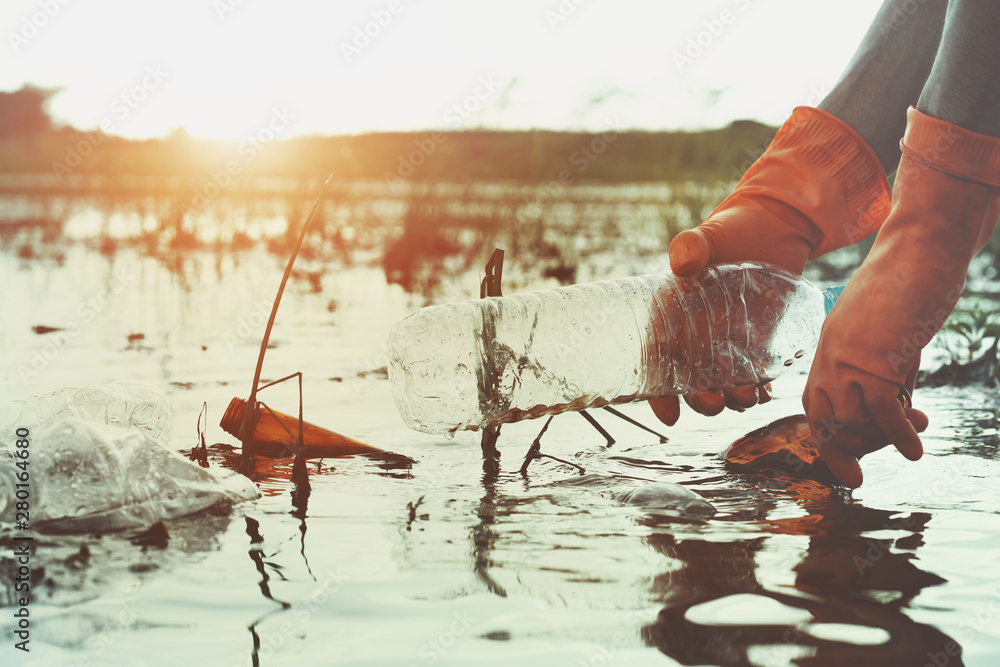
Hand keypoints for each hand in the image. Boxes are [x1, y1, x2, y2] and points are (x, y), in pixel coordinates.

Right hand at [648, 107, 889, 427]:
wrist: (776, 227)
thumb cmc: (733, 229)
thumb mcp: (709, 236)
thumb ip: (691, 247)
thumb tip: (680, 259)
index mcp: (671, 315)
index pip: (655, 359)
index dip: (657, 390)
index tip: (668, 414)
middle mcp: (694, 335)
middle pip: (688, 380)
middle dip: (699, 399)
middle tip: (715, 404)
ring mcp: (725, 341)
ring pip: (721, 383)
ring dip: (731, 397)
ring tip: (747, 397)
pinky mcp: (755, 342)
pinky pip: (751, 375)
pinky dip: (757, 387)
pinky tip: (766, 391)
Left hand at [803, 106, 999, 486]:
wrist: (919, 250)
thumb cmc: (908, 284)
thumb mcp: (883, 330)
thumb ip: (882, 365)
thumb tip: (898, 403)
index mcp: (828, 348)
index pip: (814, 405)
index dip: (827, 440)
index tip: (846, 468)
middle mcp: (830, 356)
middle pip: (824, 420)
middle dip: (848, 451)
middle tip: (874, 464)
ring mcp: (850, 359)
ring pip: (850, 422)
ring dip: (880, 440)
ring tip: (912, 433)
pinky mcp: (878, 359)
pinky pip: (882, 413)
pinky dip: (898, 436)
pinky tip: (914, 447)